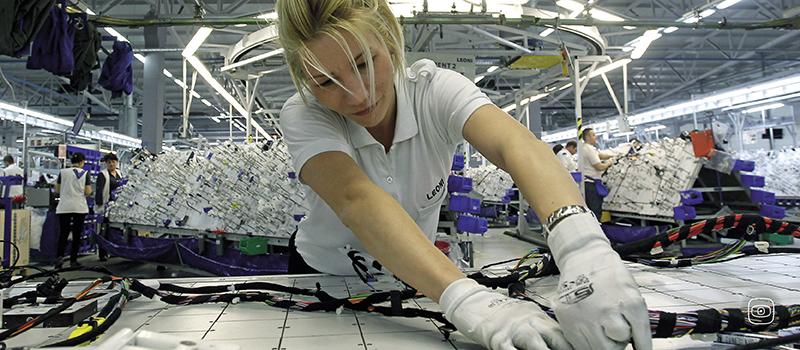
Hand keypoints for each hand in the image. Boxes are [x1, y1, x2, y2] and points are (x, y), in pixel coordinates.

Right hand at [440, 278, 572, 349]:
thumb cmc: (498, 310)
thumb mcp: (525, 314)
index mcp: (538, 316)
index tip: (585, 347)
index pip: (562, 331)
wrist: (472, 300)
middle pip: (555, 338)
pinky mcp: (498, 338)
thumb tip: (558, 339)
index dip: (574, 342)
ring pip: (536, 346)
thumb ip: (541, 326)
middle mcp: (530, 322)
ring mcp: (515, 331)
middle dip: (565, 349)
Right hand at [547, 212, 650, 349]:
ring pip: (597, 348)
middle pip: (615, 348)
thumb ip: (638, 322)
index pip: (640, 338)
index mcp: (629, 304)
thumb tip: (638, 345)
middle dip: (618, 343)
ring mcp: (584, 316)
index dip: (641, 345)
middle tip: (616, 332)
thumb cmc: (609, 275)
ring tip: (602, 328)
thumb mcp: (632, 294)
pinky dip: (586, 339)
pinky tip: (589, 326)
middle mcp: (606, 311)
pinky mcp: (567, 318)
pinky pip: (578, 343)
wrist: (584, 258)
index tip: (640, 348)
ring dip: (602, 343)